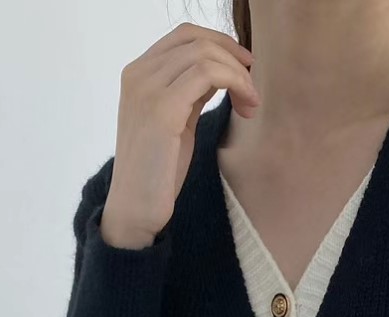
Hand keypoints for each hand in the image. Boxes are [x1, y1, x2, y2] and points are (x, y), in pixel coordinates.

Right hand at [102, 22, 258, 248]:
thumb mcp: (177, 122)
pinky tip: (246, 107)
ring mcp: (147, 89)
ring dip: (238, 74)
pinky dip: (235, 83)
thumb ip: (190, 92)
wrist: (135, 209)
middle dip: (233, 58)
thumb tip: (220, 70)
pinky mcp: (162, 109)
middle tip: (253, 89)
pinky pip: (208, 74)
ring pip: (204, 53)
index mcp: (138, 73)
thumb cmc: (158, 172)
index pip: (184, 35)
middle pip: (196, 39)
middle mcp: (138, 74)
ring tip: (251, 104)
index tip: (244, 68)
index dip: (220, 44)